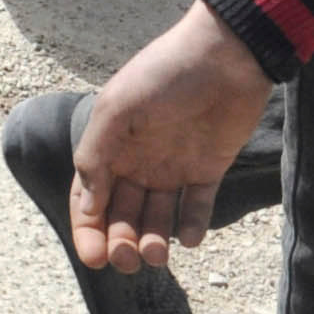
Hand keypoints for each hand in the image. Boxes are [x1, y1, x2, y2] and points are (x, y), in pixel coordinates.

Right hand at [70, 5, 274, 275]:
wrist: (227, 54)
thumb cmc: (165, 74)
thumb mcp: (117, 108)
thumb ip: (95, 155)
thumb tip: (86, 205)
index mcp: (110, 145)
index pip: (90, 199)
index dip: (88, 230)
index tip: (94, 258)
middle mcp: (138, 160)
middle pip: (122, 215)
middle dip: (121, 242)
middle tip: (129, 259)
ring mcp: (173, 166)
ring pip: (157, 218)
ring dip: (153, 241)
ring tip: (158, 252)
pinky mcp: (208, 168)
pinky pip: (196, 207)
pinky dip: (191, 226)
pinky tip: (189, 237)